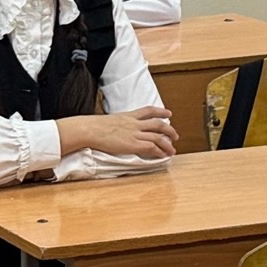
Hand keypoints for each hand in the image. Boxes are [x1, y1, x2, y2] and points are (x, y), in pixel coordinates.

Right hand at [58, 106, 175, 160]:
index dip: (160, 111)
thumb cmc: (94, 126)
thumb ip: (118, 124)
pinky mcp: (133, 144)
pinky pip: (152, 147)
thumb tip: (116, 129)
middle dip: (169, 130)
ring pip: (158, 136)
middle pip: (158, 124)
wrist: (91, 129)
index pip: (148, 110)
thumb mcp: (109, 121)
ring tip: (172, 149)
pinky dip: (159, 151)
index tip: (168, 113)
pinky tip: (162, 155)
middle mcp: (135, 123)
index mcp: (129, 116)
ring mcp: (135, 133)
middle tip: (175, 135)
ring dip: (168, 143)